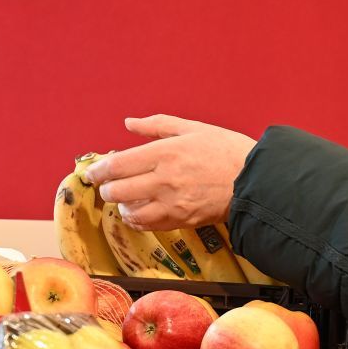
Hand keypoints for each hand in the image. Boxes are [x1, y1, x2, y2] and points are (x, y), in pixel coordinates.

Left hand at [87, 115, 256, 230]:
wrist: (254, 181)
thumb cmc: (226, 151)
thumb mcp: (192, 129)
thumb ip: (157, 125)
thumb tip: (129, 123)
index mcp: (166, 152)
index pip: (118, 164)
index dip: (99, 171)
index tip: (93, 173)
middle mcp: (165, 179)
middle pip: (118, 190)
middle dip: (106, 189)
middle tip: (107, 186)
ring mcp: (172, 203)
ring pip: (130, 211)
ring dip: (121, 206)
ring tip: (124, 200)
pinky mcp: (181, 220)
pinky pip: (148, 225)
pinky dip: (137, 220)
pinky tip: (138, 213)